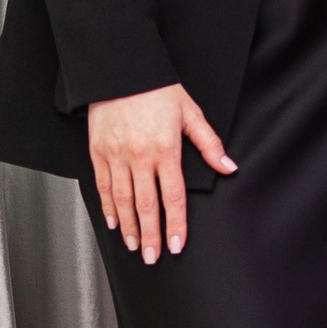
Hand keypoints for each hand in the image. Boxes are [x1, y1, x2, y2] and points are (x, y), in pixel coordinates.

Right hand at [88, 85, 234, 263]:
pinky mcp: (98, 151)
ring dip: (129, 227)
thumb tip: (228, 166)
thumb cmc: (156, 88)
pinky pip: (102, 185)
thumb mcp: (190, 112)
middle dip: (151, 235)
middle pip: (145, 205)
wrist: (120, 69)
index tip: (176, 245)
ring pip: (122, 200)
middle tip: (153, 257)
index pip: (172, 197)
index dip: (175, 225)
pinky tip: (114, 222)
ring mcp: (116, 155)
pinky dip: (107, 206)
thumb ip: (209, 143)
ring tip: (134, 246)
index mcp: (165, 149)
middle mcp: (139, 156)